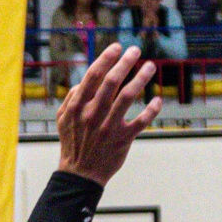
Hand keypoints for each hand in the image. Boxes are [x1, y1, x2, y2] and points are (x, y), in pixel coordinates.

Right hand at [55, 42, 162, 185]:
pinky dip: (151, 110)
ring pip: (128, 97)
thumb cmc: (73, 143)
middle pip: (112, 81)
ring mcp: (109, 126)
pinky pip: (141, 121)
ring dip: (141, 78)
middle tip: (135, 50)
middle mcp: (93, 114)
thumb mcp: (63, 119)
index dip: (106, 58)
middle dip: (125, 62)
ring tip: (150, 66)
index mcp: (79, 106)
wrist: (80, 174)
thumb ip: (72, 97)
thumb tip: (84, 80)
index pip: (93, 75)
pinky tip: (157, 101)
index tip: (117, 47)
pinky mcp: (123, 139)